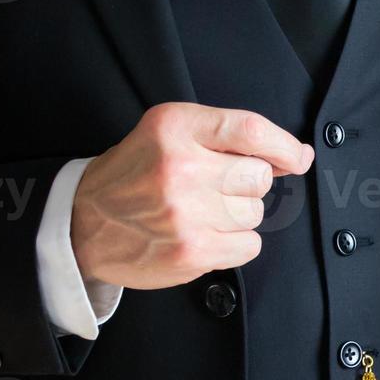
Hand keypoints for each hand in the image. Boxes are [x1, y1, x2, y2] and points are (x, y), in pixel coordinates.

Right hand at [70, 103, 312, 289]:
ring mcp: (185, 213)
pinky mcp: (191, 252)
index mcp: (174, 127)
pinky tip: (203, 235)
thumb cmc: (135, 174)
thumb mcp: (169, 133)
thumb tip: (295, 156)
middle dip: (247, 184)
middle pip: (260, 177)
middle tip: (214, 188)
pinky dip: (234, 244)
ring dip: (237, 215)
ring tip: (199, 212)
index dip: (285, 146)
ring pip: (255, 213)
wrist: (82, 224)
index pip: (251, 130)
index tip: (298, 158)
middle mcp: (180, 167)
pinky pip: (249, 246)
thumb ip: (228, 137)